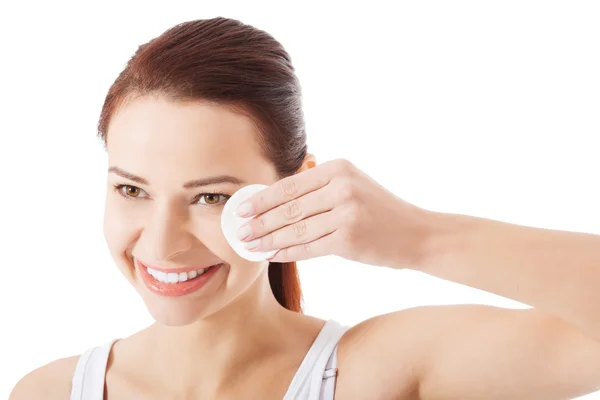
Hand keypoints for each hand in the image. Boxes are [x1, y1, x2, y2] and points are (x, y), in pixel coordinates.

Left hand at [234, 159, 432, 268]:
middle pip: (289, 207)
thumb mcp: (353, 184)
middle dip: (260, 221)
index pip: (290, 184)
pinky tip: (270, 255)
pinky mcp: (348, 239)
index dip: (263, 198)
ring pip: (295, 229)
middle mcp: (341, 187)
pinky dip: (286, 252)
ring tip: (249, 246)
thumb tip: (276, 197)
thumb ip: (320, 186)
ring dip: (268, 240)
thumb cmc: (380, 210)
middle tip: (239, 231)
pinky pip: (308, 248)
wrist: (417, 233)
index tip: (242, 208)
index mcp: (338, 169)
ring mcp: (345, 213)